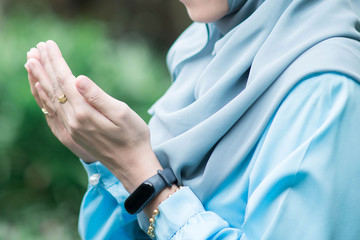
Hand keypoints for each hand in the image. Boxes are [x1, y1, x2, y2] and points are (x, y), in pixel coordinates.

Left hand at [24, 41, 161, 191]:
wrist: (132, 164)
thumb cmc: (133, 137)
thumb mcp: (122, 114)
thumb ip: (97, 96)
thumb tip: (78, 79)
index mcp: (85, 113)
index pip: (65, 81)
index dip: (56, 61)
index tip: (49, 44)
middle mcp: (73, 121)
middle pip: (54, 89)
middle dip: (44, 66)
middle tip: (35, 48)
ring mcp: (71, 129)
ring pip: (50, 100)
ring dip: (40, 80)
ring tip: (31, 63)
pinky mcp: (73, 134)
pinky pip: (52, 112)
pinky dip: (44, 98)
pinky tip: (41, 91)